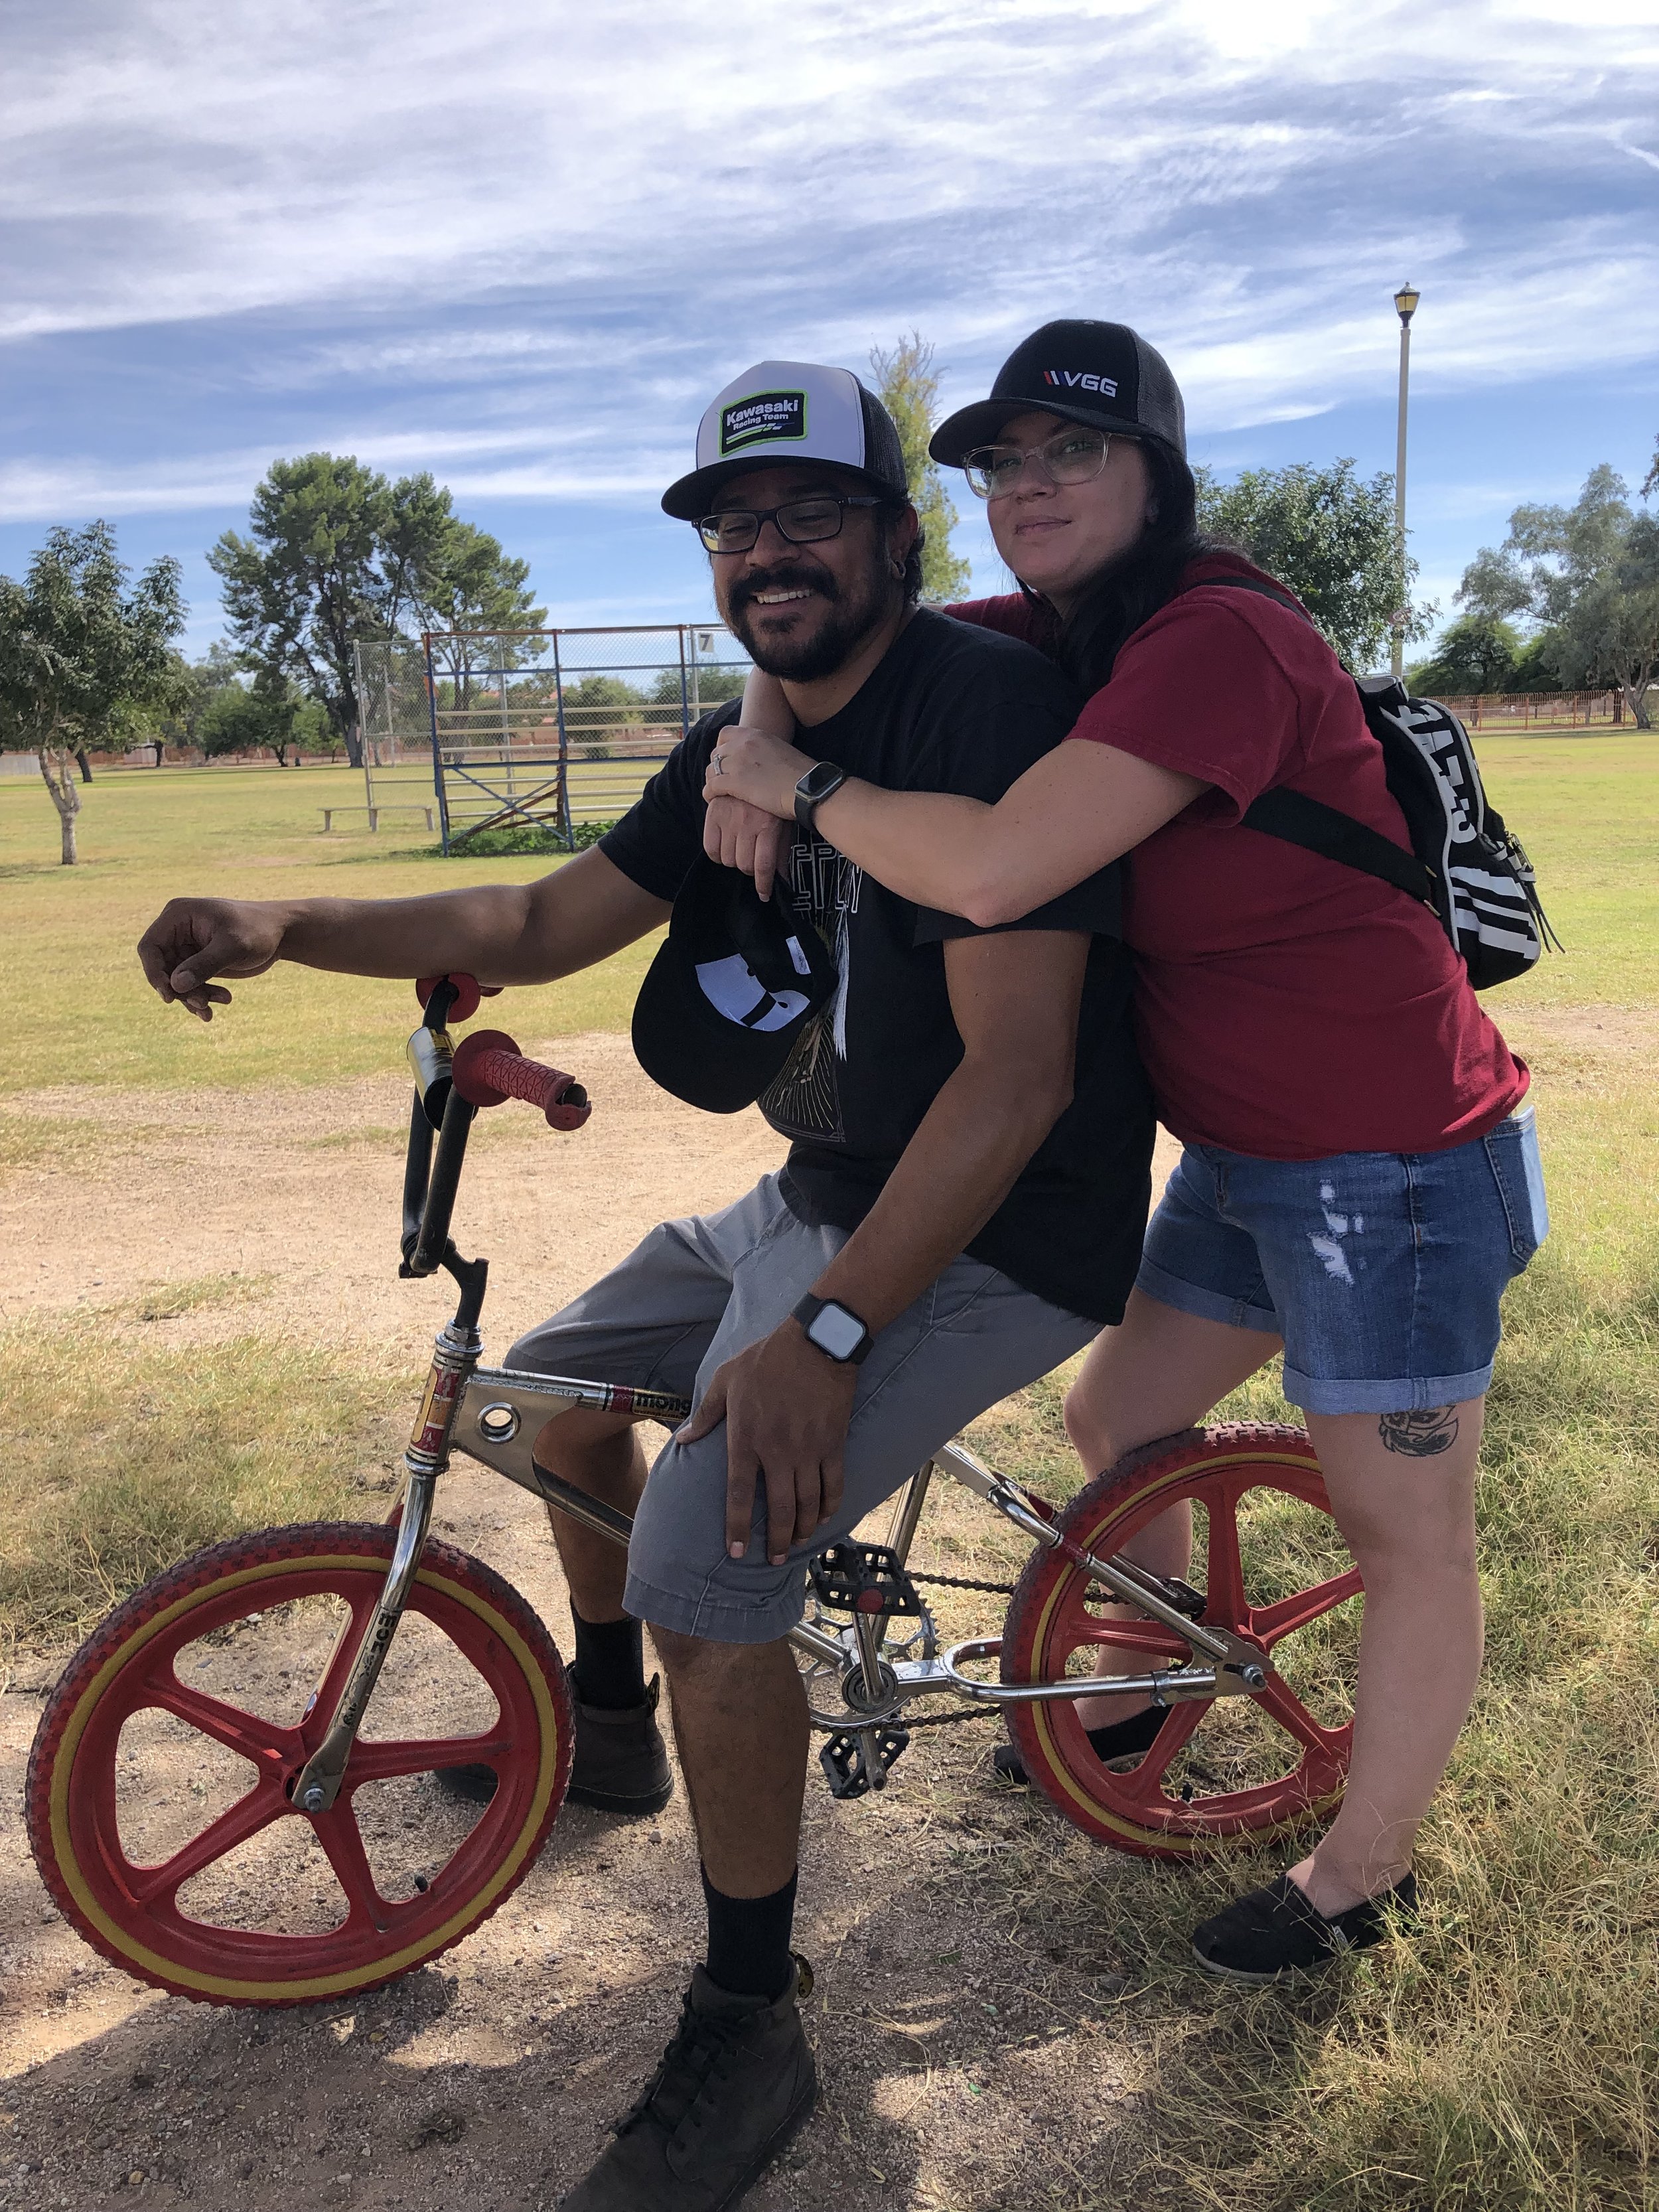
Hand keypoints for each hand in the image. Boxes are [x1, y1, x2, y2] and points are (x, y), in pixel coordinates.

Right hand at [136, 897, 285, 1021]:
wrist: (281, 933)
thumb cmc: (258, 931)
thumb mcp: (233, 947)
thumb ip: (204, 965)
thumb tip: (175, 985)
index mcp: (178, 915)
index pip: (149, 947)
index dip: (154, 973)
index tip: (169, 995)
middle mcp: (177, 930)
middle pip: (161, 968)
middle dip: (181, 990)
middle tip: (203, 1005)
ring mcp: (186, 946)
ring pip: (176, 980)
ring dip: (194, 996)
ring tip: (222, 1002)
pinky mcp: (197, 961)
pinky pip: (190, 984)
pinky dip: (203, 995)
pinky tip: (223, 1001)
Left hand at [677, 1321, 858, 1564]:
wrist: (816, 1343)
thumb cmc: (766, 1359)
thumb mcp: (726, 1380)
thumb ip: (705, 1415)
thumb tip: (684, 1441)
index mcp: (747, 1438)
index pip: (739, 1494)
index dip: (738, 1527)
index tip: (737, 1552)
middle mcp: (778, 1452)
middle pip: (780, 1509)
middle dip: (778, 1540)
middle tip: (775, 1558)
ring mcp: (809, 1450)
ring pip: (808, 1503)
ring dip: (804, 1529)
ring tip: (799, 1544)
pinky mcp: (834, 1443)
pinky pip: (834, 1484)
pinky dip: (830, 1505)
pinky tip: (824, 1516)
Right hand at [702, 797, 792, 899]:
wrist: (753, 767)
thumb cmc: (773, 800)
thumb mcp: (783, 823)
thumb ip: (782, 850)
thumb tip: (783, 878)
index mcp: (768, 826)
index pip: (764, 866)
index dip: (763, 885)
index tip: (764, 895)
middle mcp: (747, 824)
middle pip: (743, 865)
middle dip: (749, 870)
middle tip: (751, 865)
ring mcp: (728, 819)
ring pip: (727, 859)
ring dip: (733, 861)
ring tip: (738, 852)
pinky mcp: (713, 814)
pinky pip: (709, 847)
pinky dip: (716, 855)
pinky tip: (723, 850)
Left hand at [704, 727, 815, 819]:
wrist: (807, 787)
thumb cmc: (802, 774)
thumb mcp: (781, 750)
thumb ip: (765, 750)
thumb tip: (762, 761)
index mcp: (755, 734)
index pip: (725, 734)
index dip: (721, 747)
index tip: (726, 759)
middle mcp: (743, 744)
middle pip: (716, 753)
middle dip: (716, 766)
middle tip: (720, 779)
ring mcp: (738, 762)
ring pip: (711, 769)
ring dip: (711, 780)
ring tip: (716, 791)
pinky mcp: (735, 782)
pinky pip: (711, 786)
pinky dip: (709, 793)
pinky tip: (713, 799)